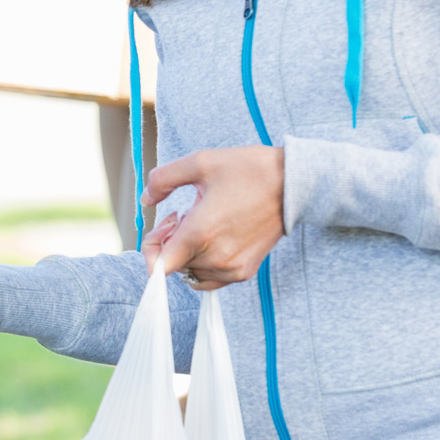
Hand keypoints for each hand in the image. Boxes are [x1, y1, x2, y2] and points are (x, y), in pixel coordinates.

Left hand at [142, 145, 285, 289]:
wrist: (293, 184)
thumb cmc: (248, 170)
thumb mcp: (199, 162)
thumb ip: (162, 180)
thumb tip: (145, 200)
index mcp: (200, 233)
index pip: (159, 266)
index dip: (151, 248)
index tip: (163, 226)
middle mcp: (215, 257)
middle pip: (173, 265)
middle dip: (171, 240)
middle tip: (186, 212)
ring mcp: (231, 268)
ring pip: (190, 271)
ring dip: (188, 251)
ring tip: (204, 221)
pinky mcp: (244, 272)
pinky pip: (209, 277)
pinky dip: (204, 261)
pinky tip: (215, 236)